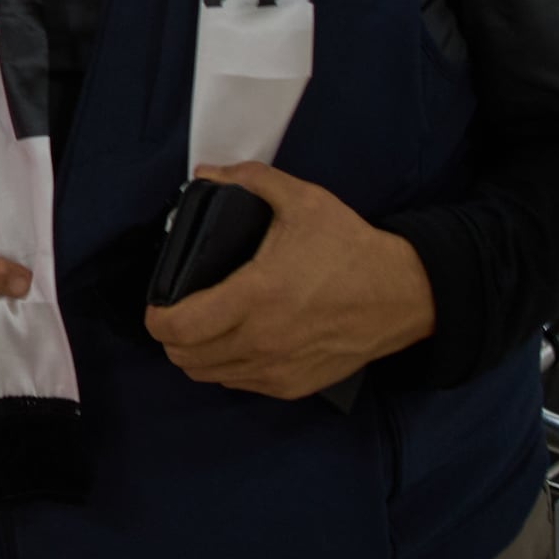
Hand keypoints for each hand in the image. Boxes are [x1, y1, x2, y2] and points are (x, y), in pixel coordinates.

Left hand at [142, 162, 435, 399]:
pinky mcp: (294, 385)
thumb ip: (251, 180)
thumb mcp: (303, 200)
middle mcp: (261, 340)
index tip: (157, 302)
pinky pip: (240, 384)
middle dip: (170, 336)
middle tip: (176, 313)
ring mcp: (277, 368)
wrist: (403, 295)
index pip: (178, 327)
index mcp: (255, 296)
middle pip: (184, 358)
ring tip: (200, 328)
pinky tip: (233, 344)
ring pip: (209, 375)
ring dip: (195, 355)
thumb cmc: (350, 248)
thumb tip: (208, 173)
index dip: (155, 318)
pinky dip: (226, 368)